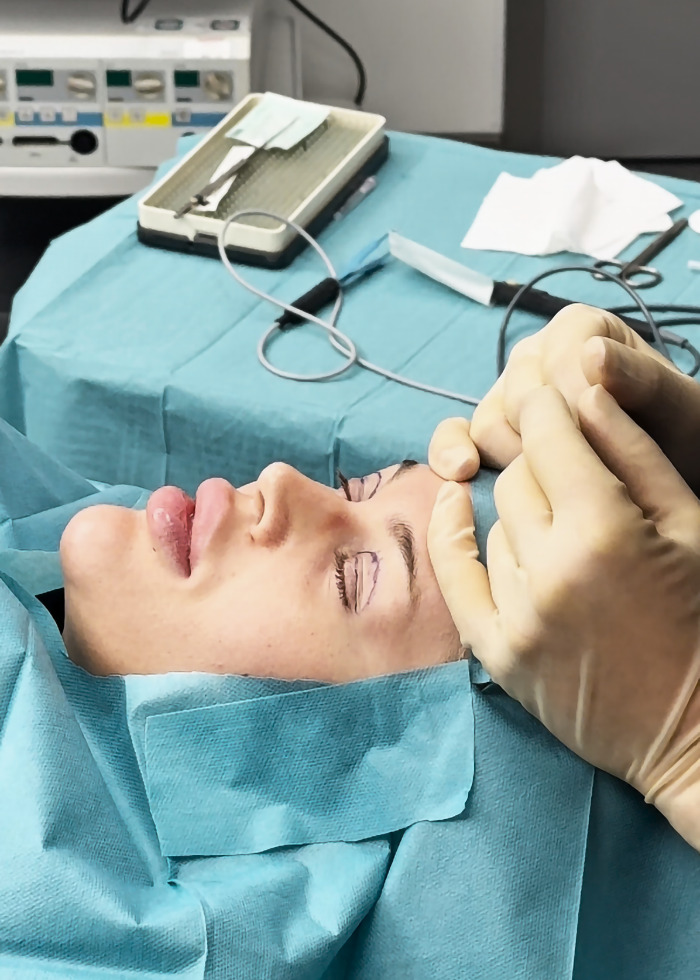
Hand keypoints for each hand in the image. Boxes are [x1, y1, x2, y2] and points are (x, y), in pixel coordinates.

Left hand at [428, 385, 699, 850]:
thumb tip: (585, 391)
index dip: (548, 404)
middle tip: (572, 468)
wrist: (697, 734)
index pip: (549, 434)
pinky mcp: (497, 654)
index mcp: (605, 531)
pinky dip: (453, 534)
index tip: (551, 393)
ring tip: (567, 528)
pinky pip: (456, 575)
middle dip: (542, 459)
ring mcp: (516, 616)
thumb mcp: (691, 524)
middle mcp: (549, 570)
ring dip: (523, 511)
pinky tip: (455, 501)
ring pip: (494, 522)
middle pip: (518, 475)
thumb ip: (634, 452)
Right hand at [466, 304, 699, 492]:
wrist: (667, 479)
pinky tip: (462, 471)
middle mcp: (537, 357)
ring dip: (516, 456)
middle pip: (519, 394)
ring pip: (489, 423)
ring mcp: (509, 396)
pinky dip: (452, 452)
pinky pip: (457, 437)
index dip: (576, 401)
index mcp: (580, 331)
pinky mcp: (493, 434)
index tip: (604, 436)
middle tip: (585, 467)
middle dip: (548, 435)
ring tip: (554, 484)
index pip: (558, 359)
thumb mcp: (680, 411)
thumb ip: (644, 380)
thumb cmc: (677, 438)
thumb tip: (593, 353)